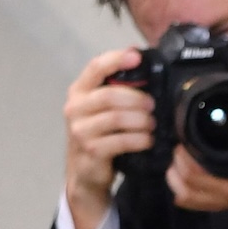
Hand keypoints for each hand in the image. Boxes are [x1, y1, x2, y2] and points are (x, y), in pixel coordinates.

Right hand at [63, 47, 153, 228]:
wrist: (86, 172)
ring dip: (141, 121)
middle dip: (136, 99)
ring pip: (116, 118)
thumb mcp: (101, 109)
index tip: (137, 56)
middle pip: (109, 95)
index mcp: (79, 92)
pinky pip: (121, 141)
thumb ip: (116, 88)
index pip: (95, 67)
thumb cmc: (99, 135)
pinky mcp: (91, 150)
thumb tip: (139, 57)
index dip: (116, 59)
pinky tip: (148, 140)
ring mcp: (80, 130)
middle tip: (152, 105)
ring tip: (152, 125)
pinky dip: (139, 139)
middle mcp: (75, 108)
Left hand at [166, 144, 227, 228]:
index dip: (184, 154)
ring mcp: (218, 202)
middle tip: (182, 147)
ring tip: (179, 161)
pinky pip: (188, 202)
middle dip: (177, 161)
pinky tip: (183, 176)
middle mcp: (222, 195)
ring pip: (182, 195)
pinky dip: (180, 189)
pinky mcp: (216, 205)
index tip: (185, 140)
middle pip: (184, 184)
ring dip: (175, 177)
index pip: (194, 173)